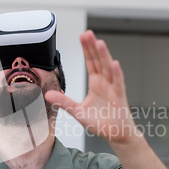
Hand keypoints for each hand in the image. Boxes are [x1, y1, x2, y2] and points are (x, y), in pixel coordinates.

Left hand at [45, 30, 138, 144]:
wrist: (116, 135)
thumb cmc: (101, 122)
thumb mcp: (77, 111)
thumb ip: (63, 102)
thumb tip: (47, 95)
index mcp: (96, 83)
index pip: (91, 62)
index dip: (86, 49)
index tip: (82, 36)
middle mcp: (106, 82)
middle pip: (99, 61)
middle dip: (93, 47)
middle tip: (87, 33)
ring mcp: (113, 88)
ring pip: (109, 69)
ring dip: (104, 56)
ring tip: (99, 43)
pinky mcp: (120, 97)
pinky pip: (118, 83)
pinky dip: (116, 74)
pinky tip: (114, 63)